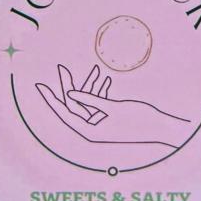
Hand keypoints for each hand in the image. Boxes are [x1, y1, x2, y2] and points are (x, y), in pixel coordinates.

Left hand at [36, 63, 191, 148]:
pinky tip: (103, 78)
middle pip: (74, 106)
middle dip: (68, 87)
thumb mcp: (113, 108)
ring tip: (91, 69)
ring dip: (88, 86)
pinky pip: (98, 103)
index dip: (52, 99)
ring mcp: (101, 124)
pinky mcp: (109, 118)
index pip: (65, 113)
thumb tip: (70, 94)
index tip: (41, 87)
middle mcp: (92, 129)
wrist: (159, 127)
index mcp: (90, 132)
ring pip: (86, 103)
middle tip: (61, 69)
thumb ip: (91, 100)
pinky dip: (99, 91)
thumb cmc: (138, 119)